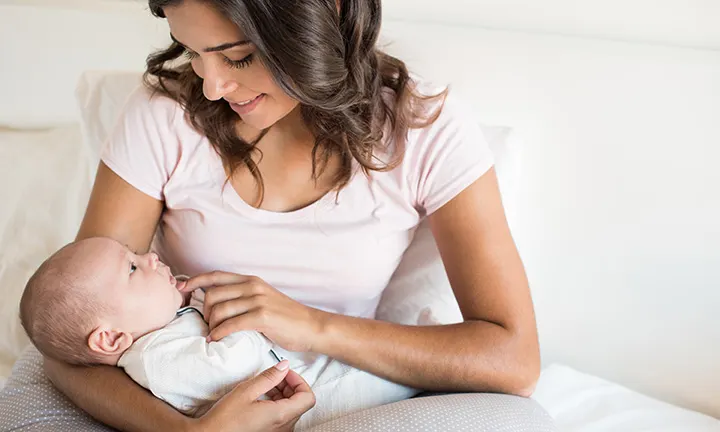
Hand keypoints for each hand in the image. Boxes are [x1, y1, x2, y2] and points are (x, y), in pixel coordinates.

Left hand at [181, 272, 328, 351]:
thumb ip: (243, 297)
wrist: (310, 327)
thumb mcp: (263, 299)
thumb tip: (217, 303)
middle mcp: (253, 286)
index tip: (182, 288)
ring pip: (219, 310)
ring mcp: (258, 300)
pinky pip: (231, 324)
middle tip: (209, 325)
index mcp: (251, 280)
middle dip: (204, 312)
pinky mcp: (262, 316)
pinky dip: (219, 333)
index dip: (196, 281)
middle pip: (212, 295)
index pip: (217, 276)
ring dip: (211, 325)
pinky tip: (216, 339)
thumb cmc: (286, 317)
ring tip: (214, 334)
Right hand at [188, 360, 315, 431]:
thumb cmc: (225, 419)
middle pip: (301, 403)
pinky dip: (278, 404)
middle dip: (290, 385)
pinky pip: (283, 417)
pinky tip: (262, 397)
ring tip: (266, 385)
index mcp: (281, 416)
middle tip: (275, 376)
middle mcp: (284, 427)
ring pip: (292, 409)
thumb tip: (284, 366)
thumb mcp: (246, 391)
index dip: (299, 381)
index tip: (286, 373)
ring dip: (284, 394)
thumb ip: (269, 377)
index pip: (308, 397)